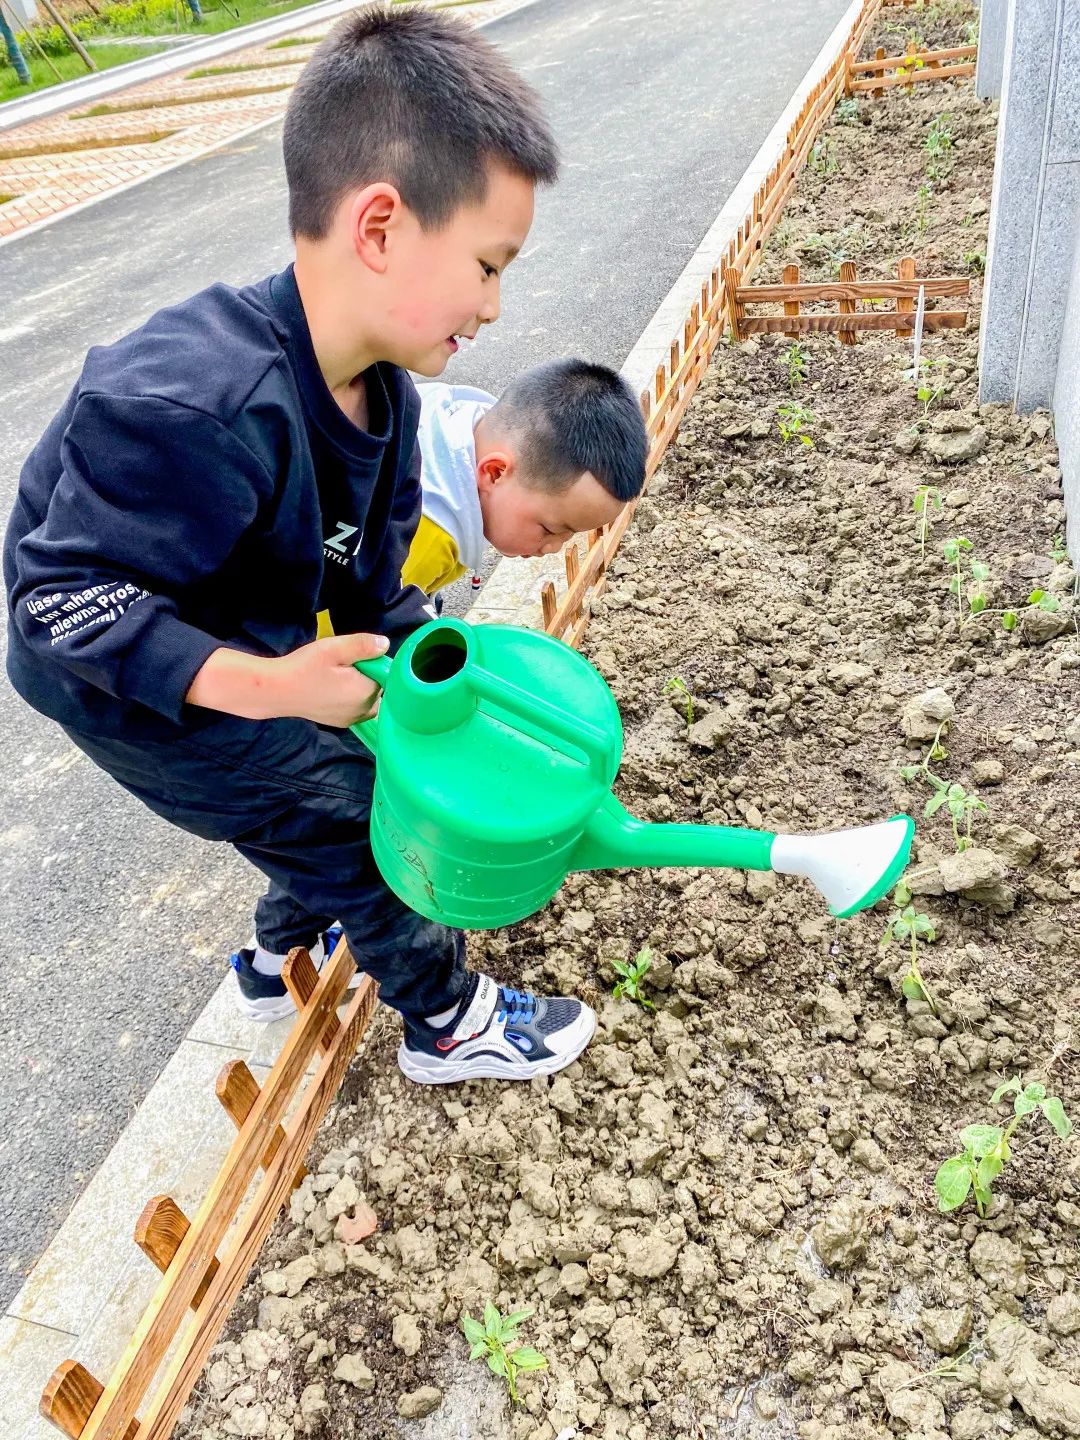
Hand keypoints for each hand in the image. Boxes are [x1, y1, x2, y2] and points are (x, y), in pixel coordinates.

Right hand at [273, 632, 389, 726]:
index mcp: (366, 693)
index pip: (384, 674)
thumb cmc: (304, 667)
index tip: (351, 658)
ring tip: (335, 677)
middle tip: (340, 666)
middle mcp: (364, 711)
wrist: (276, 691)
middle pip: (378, 688)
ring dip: (359, 687)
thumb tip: (385, 644)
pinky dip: (350, 698)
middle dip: (366, 675)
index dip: (371, 662)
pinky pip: (356, 708)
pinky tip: (331, 689)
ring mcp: (352, 720)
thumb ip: (363, 645)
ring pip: (368, 698)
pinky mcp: (341, 723)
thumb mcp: (334, 648)